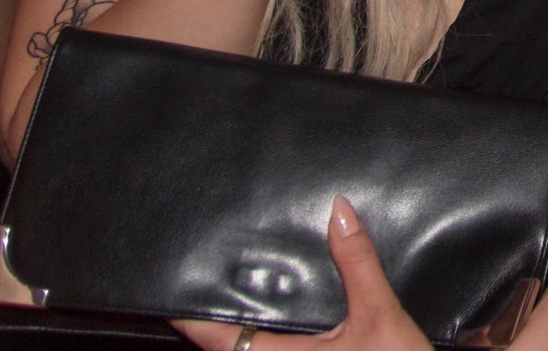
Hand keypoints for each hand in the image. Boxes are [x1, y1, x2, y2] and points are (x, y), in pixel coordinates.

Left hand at [177, 197, 428, 350]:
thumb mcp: (380, 316)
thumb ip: (358, 265)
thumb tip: (339, 211)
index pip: (221, 341)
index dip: (192, 320)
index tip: (168, 296)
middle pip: (231, 350)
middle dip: (214, 324)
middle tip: (195, 286)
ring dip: (240, 334)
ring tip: (229, 300)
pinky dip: (266, 340)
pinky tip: (278, 321)